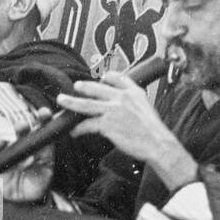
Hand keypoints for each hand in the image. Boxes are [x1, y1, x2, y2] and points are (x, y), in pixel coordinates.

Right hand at [0, 107, 53, 202]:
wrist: (23, 201)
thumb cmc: (38, 186)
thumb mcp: (45, 175)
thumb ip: (42, 164)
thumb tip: (31, 156)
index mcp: (41, 147)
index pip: (43, 130)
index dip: (43, 119)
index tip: (44, 113)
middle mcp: (26, 147)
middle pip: (23, 132)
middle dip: (21, 127)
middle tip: (21, 127)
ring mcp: (12, 153)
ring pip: (6, 140)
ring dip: (3, 139)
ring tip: (2, 143)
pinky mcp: (0, 160)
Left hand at [57, 72, 197, 189]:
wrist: (157, 143)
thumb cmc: (152, 131)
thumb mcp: (146, 108)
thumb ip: (133, 102)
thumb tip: (122, 105)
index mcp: (133, 93)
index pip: (118, 77)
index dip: (108, 76)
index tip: (102, 78)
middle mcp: (122, 98)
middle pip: (97, 88)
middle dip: (84, 87)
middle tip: (76, 86)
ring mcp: (113, 110)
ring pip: (86, 104)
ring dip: (72, 102)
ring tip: (62, 100)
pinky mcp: (107, 124)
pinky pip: (87, 124)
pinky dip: (78, 128)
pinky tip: (74, 131)